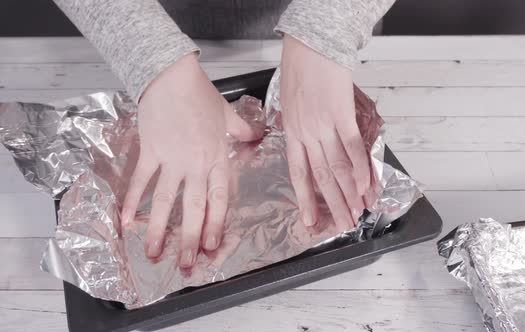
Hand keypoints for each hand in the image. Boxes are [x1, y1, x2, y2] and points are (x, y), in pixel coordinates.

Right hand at [121, 54, 260, 267]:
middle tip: (185, 265)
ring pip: (166, 201)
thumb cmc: (199, 94)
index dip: (215, 225)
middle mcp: (196, 164)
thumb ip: (243, 130)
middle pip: (194, 207)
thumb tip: (258, 135)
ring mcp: (171, 159)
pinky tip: (125, 221)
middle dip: (189, 238)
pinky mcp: (150, 151)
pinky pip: (141, 181)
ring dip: (160, 229)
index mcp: (216, 158)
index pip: (218, 198)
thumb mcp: (227, 114)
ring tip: (154, 253)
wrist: (172, 77)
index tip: (211, 247)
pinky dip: (132, 201)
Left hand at [280, 35, 370, 231]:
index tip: (310, 220)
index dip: (305, 199)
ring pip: (337, 167)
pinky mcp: (341, 115)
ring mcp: (323, 126)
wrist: (310, 46)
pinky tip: (365, 185)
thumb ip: (297, 127)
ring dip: (349, 193)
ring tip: (357, 212)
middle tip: (343, 224)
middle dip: (333, 204)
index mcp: (291, 133)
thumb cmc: (299, 69)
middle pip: (321, 177)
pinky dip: (359, 168)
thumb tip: (309, 146)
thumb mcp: (288, 102)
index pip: (299, 173)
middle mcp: (306, 134)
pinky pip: (351, 147)